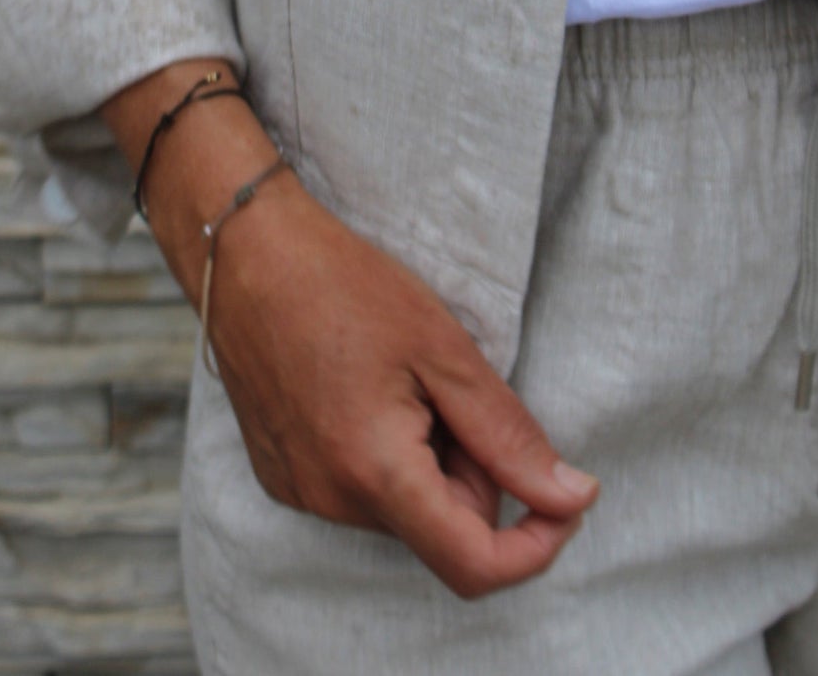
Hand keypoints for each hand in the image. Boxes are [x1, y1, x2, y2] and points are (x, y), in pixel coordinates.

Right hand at [196, 164, 598, 597]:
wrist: (246, 252)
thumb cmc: (344, 284)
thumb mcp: (443, 349)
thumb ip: (508, 435)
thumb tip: (571, 496)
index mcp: (375, 472)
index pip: (474, 564)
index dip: (535, 542)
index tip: (565, 493)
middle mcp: (331, 500)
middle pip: (442, 527)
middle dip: (472, 473)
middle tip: (455, 388)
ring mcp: (300, 491)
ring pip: (404, 508)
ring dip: (427, 460)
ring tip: (404, 379)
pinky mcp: (282, 475)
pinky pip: (359, 492)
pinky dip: (384, 456)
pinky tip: (366, 387)